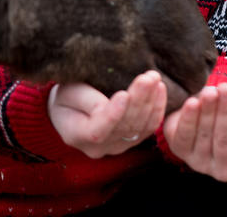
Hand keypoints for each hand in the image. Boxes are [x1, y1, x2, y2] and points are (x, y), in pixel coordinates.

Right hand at [48, 71, 166, 158]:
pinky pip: (148, 128)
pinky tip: (161, 89)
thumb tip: (108, 103)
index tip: (124, 94)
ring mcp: (116, 147)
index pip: (97, 130)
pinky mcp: (130, 141)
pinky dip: (157, 109)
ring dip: (150, 102)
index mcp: (76, 135)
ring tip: (155, 79)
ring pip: (138, 128)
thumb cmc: (65, 95)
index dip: (112, 114)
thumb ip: (85, 99)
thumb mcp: (66, 93)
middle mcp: (98, 148)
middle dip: (138, 100)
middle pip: (123, 127)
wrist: (69, 108)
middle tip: (148, 78)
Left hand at [162, 83, 226, 181]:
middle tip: (225, 88)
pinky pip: (184, 137)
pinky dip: (188, 119)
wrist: (213, 104)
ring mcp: (201, 164)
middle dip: (225, 111)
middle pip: (224, 140)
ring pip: (205, 137)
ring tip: (210, 91)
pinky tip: (192, 103)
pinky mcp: (181, 152)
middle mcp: (225, 171)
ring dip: (207, 112)